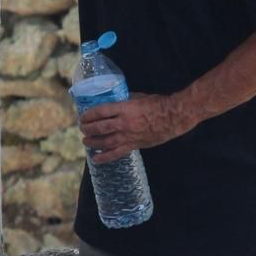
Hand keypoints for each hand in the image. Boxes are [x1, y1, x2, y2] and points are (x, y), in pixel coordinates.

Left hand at [79, 94, 193, 163]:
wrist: (173, 117)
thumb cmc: (157, 104)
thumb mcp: (137, 97)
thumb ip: (123, 101)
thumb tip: (112, 102)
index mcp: (124, 108)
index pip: (101, 112)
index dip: (89, 115)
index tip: (83, 116)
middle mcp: (124, 123)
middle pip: (100, 128)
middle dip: (88, 129)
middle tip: (82, 129)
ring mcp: (129, 136)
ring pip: (105, 142)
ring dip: (93, 142)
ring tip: (86, 141)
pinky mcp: (134, 145)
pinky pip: (116, 153)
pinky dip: (104, 157)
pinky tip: (95, 158)